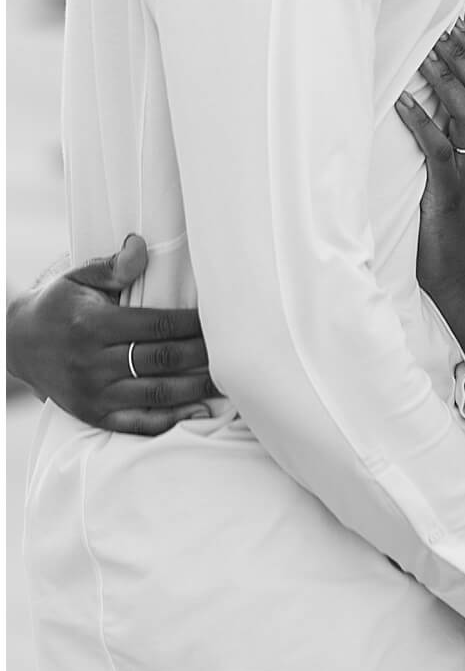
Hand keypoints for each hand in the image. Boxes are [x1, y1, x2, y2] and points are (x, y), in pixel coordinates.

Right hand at [7, 236, 214, 433]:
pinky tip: (200, 410)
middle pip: (163, 360)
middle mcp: (93, 363)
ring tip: (229, 379)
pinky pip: (139, 423)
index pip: (157, 325)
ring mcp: (94, 394)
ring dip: (198, 388)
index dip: (193, 324)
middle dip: (203, 355)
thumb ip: (112, 266)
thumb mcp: (77, 278)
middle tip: (236, 349)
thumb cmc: (58, 305)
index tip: (220, 319)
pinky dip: (172, 419)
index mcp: (93, 326)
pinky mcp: (95, 415)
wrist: (17, 344)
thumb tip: (141, 247)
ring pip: (158, 393)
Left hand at [395, 23, 464, 307]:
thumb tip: (423, 115)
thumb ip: (448, 149)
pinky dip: (421, 123)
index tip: (456, 24)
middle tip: (442, 24)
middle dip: (463, 56)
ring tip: (424, 51)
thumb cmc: (454, 234)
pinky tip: (402, 102)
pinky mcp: (449, 193)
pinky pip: (439, 150)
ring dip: (444, 80)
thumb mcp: (456, 182)